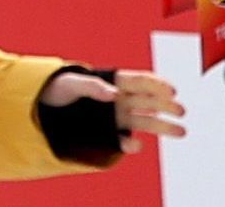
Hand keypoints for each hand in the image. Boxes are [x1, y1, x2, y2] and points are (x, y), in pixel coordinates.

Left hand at [37, 68, 183, 142]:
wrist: (42, 108)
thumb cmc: (57, 89)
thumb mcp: (69, 83)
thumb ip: (90, 86)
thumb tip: (113, 94)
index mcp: (114, 82)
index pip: (140, 81)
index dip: (157, 84)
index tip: (172, 89)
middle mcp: (121, 100)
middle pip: (149, 101)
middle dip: (166, 105)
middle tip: (181, 110)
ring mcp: (117, 117)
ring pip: (145, 121)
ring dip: (163, 126)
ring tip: (182, 132)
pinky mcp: (109, 134)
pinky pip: (124, 139)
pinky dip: (130, 143)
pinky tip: (135, 144)